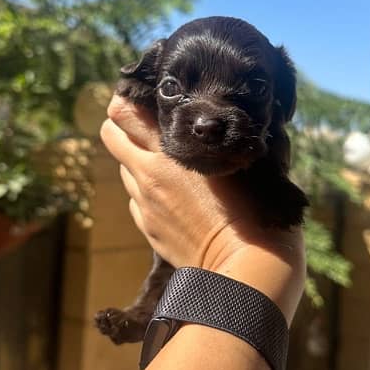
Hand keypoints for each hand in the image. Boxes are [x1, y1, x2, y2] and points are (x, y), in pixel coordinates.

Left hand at [100, 95, 304, 324]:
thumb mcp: (245, 161)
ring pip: (124, 168)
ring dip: (137, 161)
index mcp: (170, 150)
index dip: (129, 100)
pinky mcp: (149, 229)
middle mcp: (149, 173)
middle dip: (123, 126)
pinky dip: (147, 193)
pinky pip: (137, 200)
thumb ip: (227, 136)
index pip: (123, 111)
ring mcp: (145, 204)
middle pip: (111, 134)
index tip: (147, 98)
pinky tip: (174, 198)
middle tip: (149, 127)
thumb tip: (231, 118)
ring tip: (168, 165)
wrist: (246, 270)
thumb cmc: (257, 210)